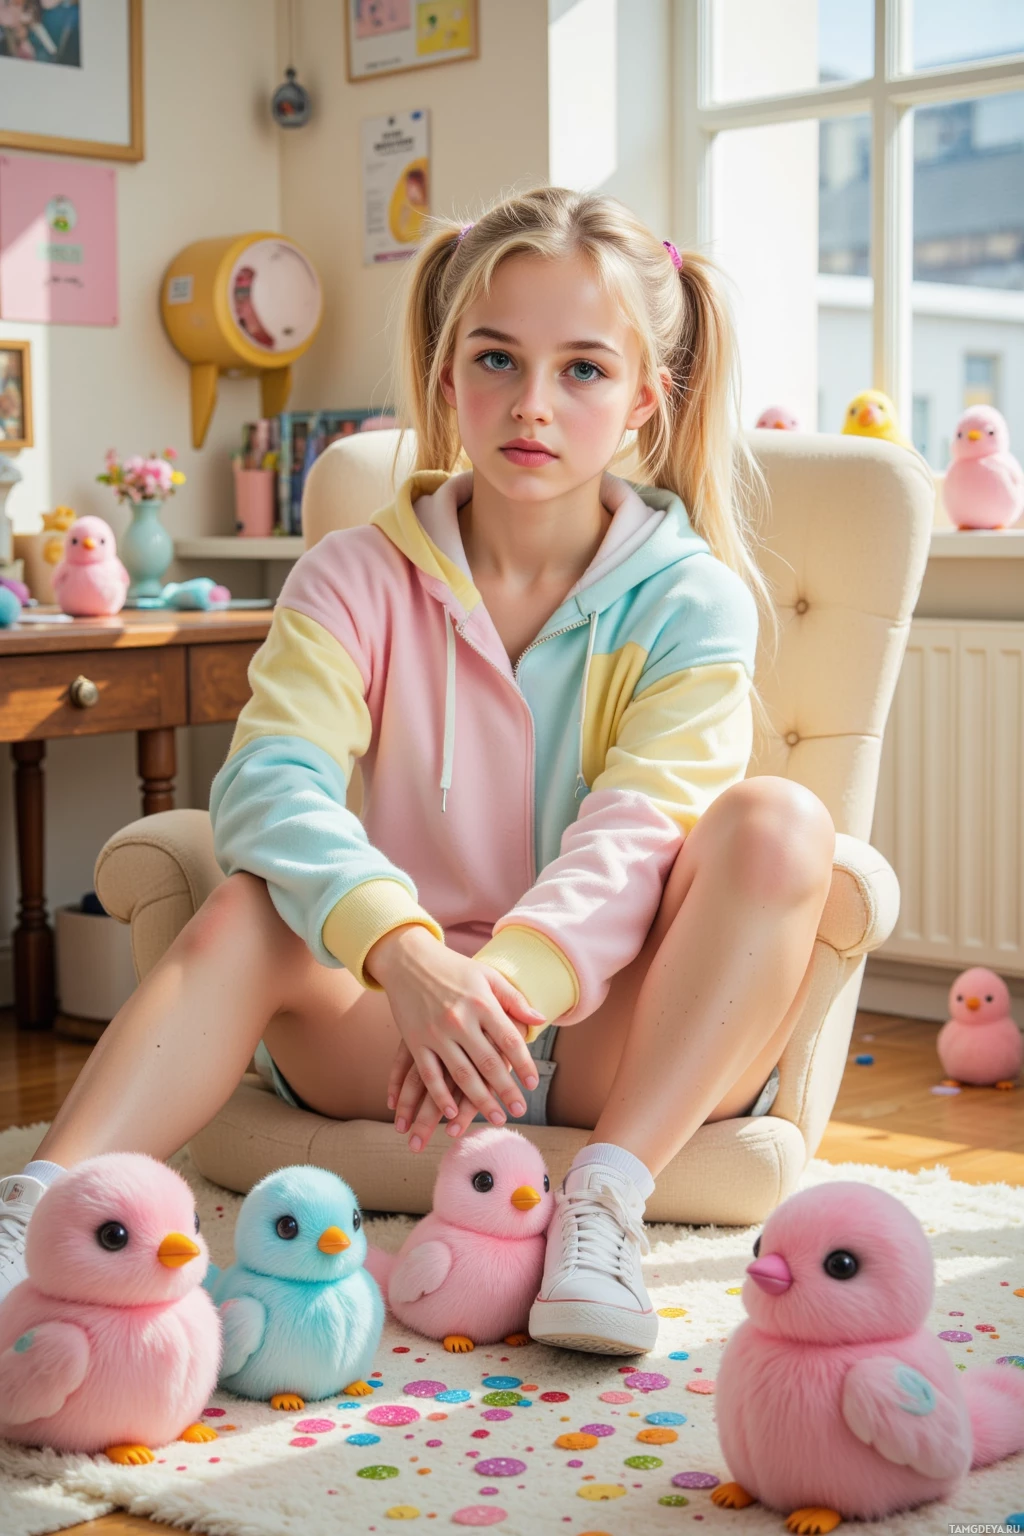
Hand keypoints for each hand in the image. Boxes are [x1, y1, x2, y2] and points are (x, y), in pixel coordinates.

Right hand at [365, 926, 544, 1151]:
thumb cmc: (454, 968)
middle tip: (519, 1110)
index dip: (524, 1064)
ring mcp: (435, 1032)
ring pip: (461, 1074)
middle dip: (505, 1090)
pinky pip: (429, 1074)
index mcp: (482, 1003)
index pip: (510, 1040)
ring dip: (479, 1100)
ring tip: (495, 1117)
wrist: (408, 959)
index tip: (533, 1084)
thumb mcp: (488, 976)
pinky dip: (440, 1095)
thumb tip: (540, 1020)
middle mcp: (460, 1019)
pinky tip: (452, 1112)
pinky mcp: (414, 1040)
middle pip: (488, 1062)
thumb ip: (514, 999)